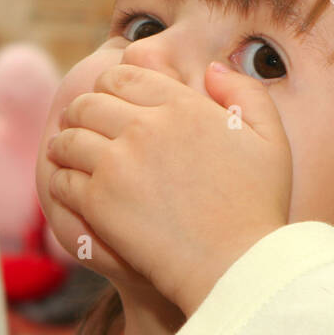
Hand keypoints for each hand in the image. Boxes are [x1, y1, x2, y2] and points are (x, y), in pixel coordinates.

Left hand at [46, 61, 291, 315]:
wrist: (236, 266)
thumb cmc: (257, 207)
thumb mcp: (271, 139)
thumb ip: (244, 93)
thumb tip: (210, 68)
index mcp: (182, 105)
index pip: (122, 76)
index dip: (109, 86)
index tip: (108, 102)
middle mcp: (145, 126)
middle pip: (88, 104)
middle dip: (80, 113)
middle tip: (79, 127)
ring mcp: (118, 163)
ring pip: (69, 139)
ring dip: (65, 145)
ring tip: (67, 155)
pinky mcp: (99, 201)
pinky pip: (63, 178)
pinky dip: (62, 180)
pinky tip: (71, 188)